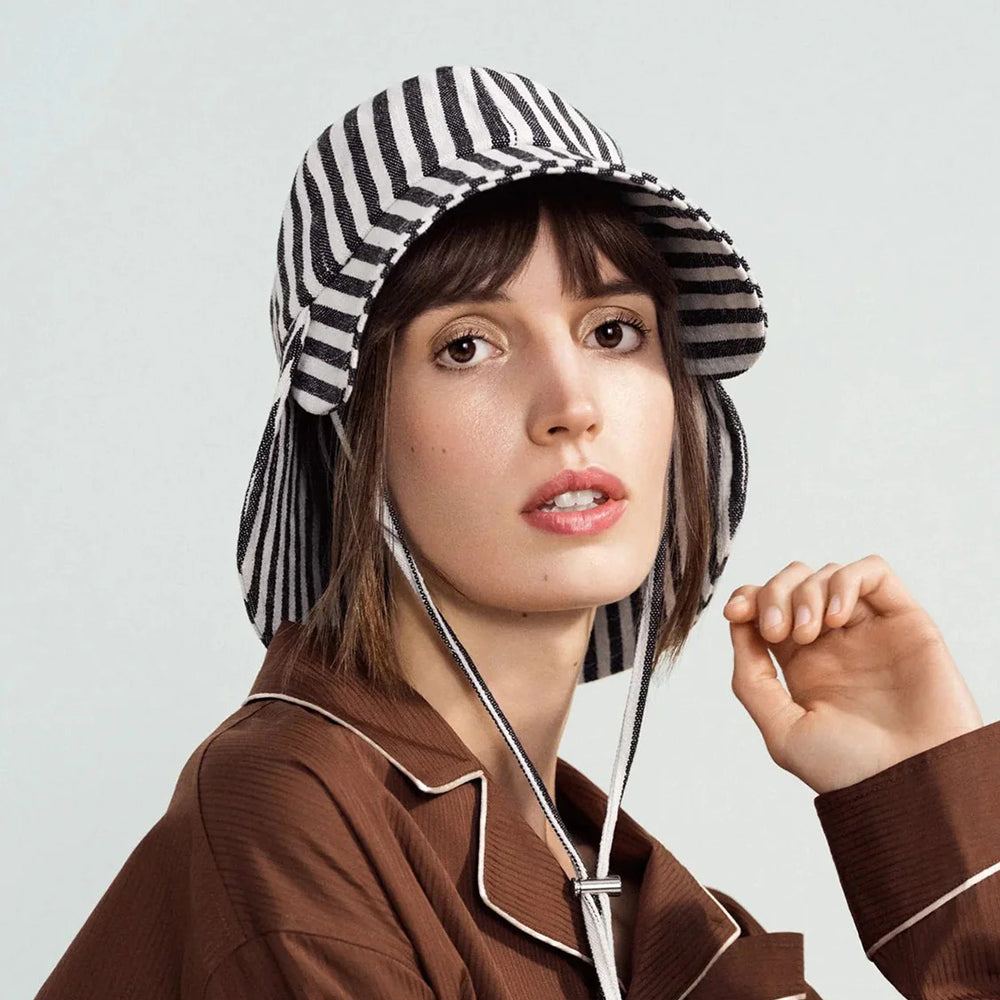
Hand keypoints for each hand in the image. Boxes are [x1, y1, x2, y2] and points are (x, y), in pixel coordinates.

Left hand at [723, 554, 982, 793]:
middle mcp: (834, 643)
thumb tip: (736, 623)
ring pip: (827, 574)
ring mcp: (868, 630)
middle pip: (792, 583)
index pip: (766, 608)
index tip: (737, 612)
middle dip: (774, 593)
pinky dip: (846, 581)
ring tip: (810, 632)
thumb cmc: (851, 772)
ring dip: (807, 591)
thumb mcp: (782, 731)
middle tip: (777, 630)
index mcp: (801, 665)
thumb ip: (751, 677)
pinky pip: (873, 572)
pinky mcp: (905, 621)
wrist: (913, 787)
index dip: (748, 598)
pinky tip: (837, 618)